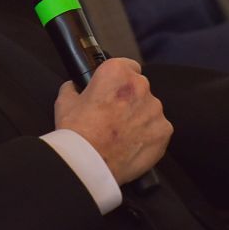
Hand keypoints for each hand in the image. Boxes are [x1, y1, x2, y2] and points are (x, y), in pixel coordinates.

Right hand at [54, 58, 171, 184]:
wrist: (89, 163)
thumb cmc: (77, 132)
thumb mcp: (64, 103)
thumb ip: (72, 89)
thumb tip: (73, 87)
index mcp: (117, 72)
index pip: (128, 66)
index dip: (120, 80)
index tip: (114, 91)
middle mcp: (140, 85)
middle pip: (140, 88)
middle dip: (130, 100)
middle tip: (114, 117)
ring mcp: (155, 109)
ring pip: (150, 110)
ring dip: (140, 118)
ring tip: (122, 135)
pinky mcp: (164, 131)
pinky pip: (158, 130)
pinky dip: (149, 137)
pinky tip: (133, 146)